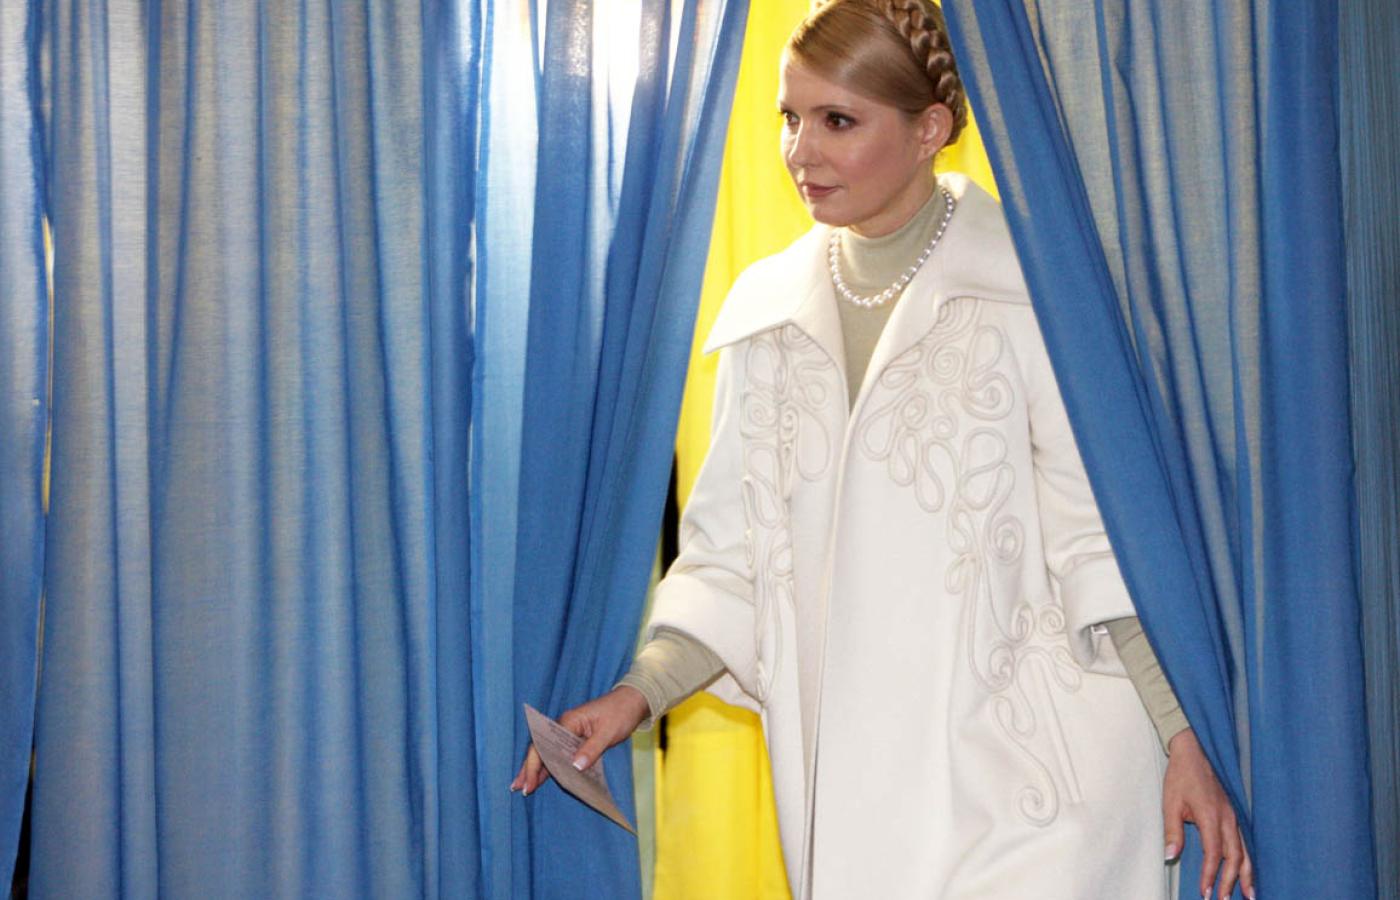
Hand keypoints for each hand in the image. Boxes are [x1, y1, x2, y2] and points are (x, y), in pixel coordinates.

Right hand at [510, 686, 650, 795]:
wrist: (633, 701)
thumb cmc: (621, 713)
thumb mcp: (608, 733)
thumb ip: (591, 750)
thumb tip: (574, 767)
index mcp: (568, 721)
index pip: (544, 745)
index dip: (535, 766)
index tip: (529, 784)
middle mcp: (564, 725)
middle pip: (541, 748)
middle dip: (529, 769)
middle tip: (518, 788)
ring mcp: (570, 731)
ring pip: (549, 751)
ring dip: (537, 768)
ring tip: (525, 786)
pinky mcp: (578, 737)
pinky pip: (560, 752)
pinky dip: (552, 765)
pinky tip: (545, 777)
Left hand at [1163, 728, 1254, 898]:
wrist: (1195, 751)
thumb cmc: (1181, 776)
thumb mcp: (1170, 802)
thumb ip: (1172, 831)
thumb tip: (1171, 856)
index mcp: (1212, 817)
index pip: (1214, 854)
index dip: (1210, 875)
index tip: (1205, 892)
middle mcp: (1228, 819)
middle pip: (1235, 857)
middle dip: (1231, 881)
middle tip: (1225, 899)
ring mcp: (1234, 816)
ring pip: (1245, 851)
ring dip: (1246, 874)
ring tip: (1249, 894)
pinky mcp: (1235, 814)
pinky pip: (1245, 841)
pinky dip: (1248, 859)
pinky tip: (1249, 870)